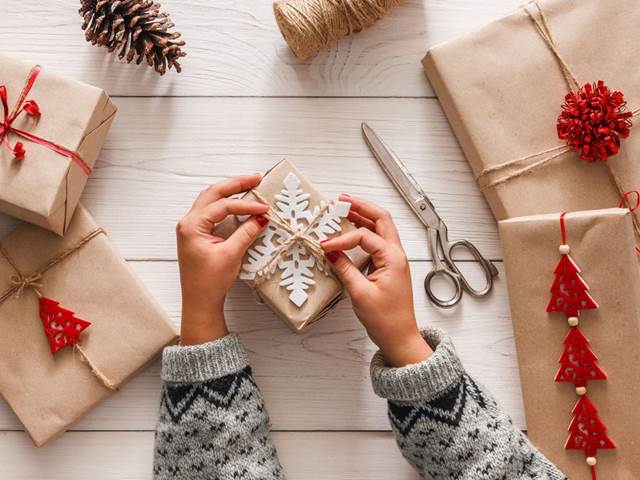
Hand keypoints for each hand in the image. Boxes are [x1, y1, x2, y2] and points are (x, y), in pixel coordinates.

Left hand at [176, 175, 268, 345]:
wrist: (199, 303)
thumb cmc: (209, 283)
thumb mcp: (230, 255)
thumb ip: (246, 233)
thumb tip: (260, 218)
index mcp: (192, 226)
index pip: (222, 206)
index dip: (245, 205)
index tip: (264, 209)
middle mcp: (189, 223)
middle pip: (213, 194)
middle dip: (235, 185)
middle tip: (256, 178)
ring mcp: (192, 228)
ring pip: (211, 200)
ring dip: (230, 193)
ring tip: (250, 186)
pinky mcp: (198, 235)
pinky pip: (213, 212)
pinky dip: (227, 206)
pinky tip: (240, 204)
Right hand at [321, 195, 432, 366]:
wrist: (400, 338)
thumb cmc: (386, 320)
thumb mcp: (360, 294)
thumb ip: (345, 269)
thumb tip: (331, 252)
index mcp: (393, 258)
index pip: (365, 236)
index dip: (342, 238)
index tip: (325, 245)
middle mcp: (396, 254)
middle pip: (381, 219)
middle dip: (362, 207)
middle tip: (342, 200)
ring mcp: (394, 260)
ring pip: (380, 229)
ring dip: (363, 217)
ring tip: (345, 209)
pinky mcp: (388, 267)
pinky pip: (377, 242)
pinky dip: (364, 233)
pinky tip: (351, 232)